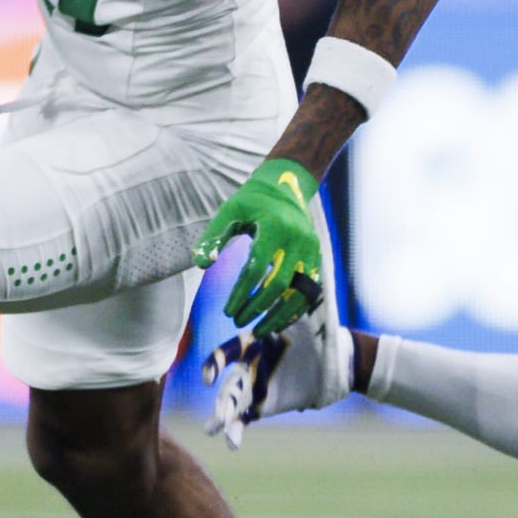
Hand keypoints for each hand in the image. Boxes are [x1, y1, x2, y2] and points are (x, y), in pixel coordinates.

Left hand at [193, 158, 323, 336]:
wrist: (287, 186)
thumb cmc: (252, 202)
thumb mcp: (230, 211)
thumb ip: (213, 236)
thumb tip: (200, 263)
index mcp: (275, 227)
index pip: (257, 267)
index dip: (242, 292)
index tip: (227, 310)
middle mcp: (298, 240)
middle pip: (279, 284)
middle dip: (257, 307)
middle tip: (238, 322)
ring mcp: (311, 250)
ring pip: (299, 293)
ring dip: (279, 316)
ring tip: (258, 331)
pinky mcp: (317, 258)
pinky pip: (309, 291)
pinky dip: (295, 310)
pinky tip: (278, 322)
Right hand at [203, 279, 352, 449]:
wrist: (338, 361)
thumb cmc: (324, 331)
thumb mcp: (312, 313)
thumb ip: (298, 297)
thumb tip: (288, 272)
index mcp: (255, 341)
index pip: (229, 350)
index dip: (216, 361)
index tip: (210, 377)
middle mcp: (250, 363)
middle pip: (228, 380)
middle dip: (221, 396)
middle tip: (219, 412)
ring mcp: (255, 385)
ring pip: (231, 401)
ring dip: (222, 414)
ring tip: (213, 428)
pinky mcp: (263, 405)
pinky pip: (245, 418)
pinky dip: (237, 430)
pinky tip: (232, 443)